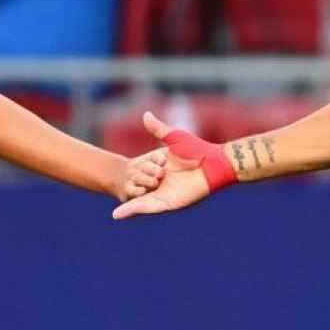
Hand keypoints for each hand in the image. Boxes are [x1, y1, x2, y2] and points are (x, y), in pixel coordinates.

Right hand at [112, 112, 233, 218]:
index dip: (143, 166)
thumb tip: (145, 115)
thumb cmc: (198, 150)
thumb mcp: (174, 137)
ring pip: (140, 201)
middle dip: (140, 178)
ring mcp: (164, 194)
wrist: (214, 164)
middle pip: (139, 186)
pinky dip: (133, 210)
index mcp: (162, 169)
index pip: (141, 172)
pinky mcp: (168, 203)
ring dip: (127, 207)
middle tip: (162, 171)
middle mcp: (163, 184)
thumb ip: (158, 129)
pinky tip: (117, 214)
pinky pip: (148, 207)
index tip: (162, 161)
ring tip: (115, 213)